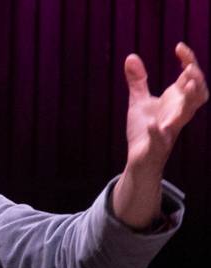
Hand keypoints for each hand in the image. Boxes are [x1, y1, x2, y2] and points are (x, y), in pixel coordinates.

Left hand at [124, 42, 207, 173]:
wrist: (139, 158)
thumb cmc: (144, 129)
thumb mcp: (139, 101)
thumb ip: (138, 81)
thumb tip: (131, 56)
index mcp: (176, 101)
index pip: (190, 78)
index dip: (189, 61)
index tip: (179, 46)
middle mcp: (178, 113)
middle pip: (198, 95)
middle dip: (197, 80)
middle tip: (190, 66)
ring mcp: (170, 129)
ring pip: (186, 115)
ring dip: (189, 100)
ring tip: (187, 85)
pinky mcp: (158, 145)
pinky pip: (161, 139)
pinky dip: (156, 132)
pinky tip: (151, 124)